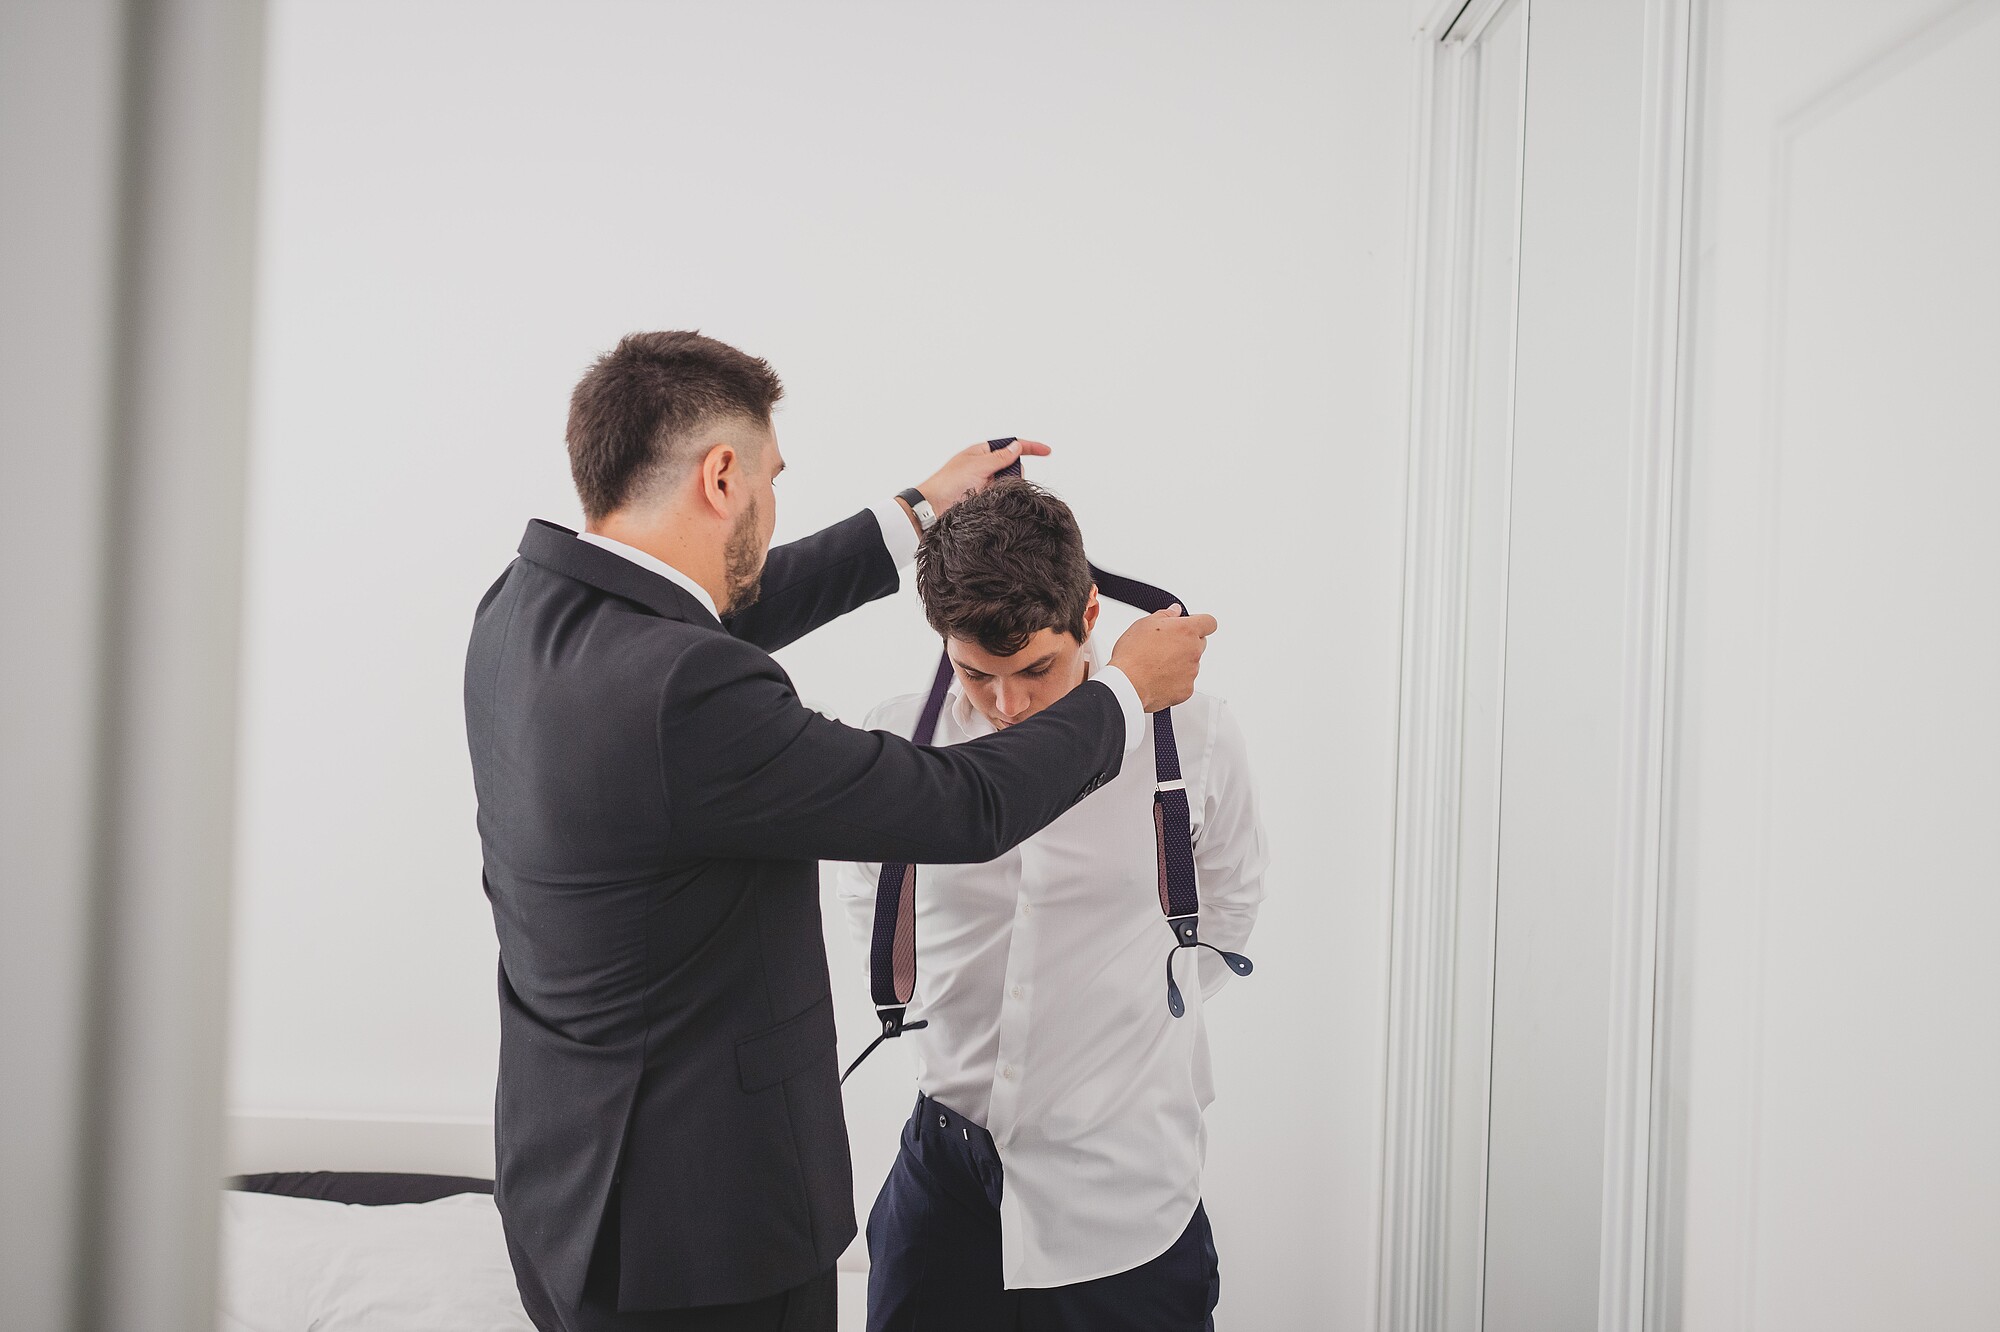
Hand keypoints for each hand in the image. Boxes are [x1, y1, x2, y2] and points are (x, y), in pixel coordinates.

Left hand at [916, 438, 1052, 514]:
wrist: (933, 508)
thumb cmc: (948, 483)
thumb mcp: (978, 465)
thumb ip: (1001, 457)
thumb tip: (1017, 446)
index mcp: (981, 453)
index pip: (1011, 446)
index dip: (1030, 448)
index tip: (1047, 451)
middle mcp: (984, 467)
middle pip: (1013, 467)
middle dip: (1013, 473)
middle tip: (998, 480)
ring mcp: (985, 483)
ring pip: (1009, 483)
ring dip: (1006, 487)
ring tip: (989, 493)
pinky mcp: (985, 499)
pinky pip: (1002, 496)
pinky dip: (1001, 498)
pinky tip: (991, 501)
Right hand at [1108, 606, 1218, 711]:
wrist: (1127, 684)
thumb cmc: (1133, 654)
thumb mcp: (1145, 624)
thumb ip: (1166, 615)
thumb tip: (1175, 611)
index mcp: (1186, 630)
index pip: (1209, 622)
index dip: (1201, 623)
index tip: (1192, 625)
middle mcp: (1193, 650)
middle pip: (1200, 643)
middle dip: (1187, 643)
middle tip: (1166, 646)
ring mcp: (1192, 671)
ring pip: (1192, 664)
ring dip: (1181, 662)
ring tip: (1157, 664)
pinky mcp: (1187, 690)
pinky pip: (1186, 682)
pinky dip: (1176, 681)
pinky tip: (1158, 678)